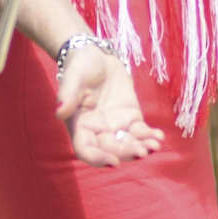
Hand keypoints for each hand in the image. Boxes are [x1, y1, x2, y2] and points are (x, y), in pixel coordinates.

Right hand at [55, 46, 162, 166]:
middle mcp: (97, 131)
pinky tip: (158, 137)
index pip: (86, 149)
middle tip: (143, 151)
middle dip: (126, 152)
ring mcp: (115, 126)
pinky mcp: (130, 118)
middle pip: (111, 149)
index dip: (98, 159)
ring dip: (141, 147)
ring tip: (154, 146)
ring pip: (128, 143)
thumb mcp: (72, 77)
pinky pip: (140, 131)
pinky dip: (149, 135)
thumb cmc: (80, 67)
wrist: (97, 56)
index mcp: (80, 126)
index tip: (114, 162)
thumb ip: (67, 95)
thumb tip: (59, 112)